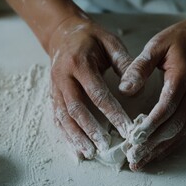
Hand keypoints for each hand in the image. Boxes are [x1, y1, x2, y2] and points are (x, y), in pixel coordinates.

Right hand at [49, 16, 133, 158]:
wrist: (62, 32)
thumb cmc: (90, 38)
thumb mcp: (110, 41)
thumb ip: (123, 62)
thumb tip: (134, 88)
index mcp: (79, 63)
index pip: (97, 93)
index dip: (112, 112)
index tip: (127, 128)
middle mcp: (63, 77)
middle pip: (76, 108)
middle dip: (90, 129)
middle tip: (105, 146)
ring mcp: (55, 87)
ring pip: (63, 116)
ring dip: (75, 136)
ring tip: (89, 153)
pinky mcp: (52, 95)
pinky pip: (56, 117)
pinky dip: (64, 135)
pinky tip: (74, 149)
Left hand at [119, 17, 185, 170]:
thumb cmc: (178, 40)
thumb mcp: (156, 45)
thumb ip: (139, 67)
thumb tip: (125, 89)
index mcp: (182, 78)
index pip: (167, 107)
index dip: (151, 125)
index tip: (135, 137)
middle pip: (173, 126)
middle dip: (152, 144)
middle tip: (133, 157)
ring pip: (179, 133)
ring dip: (160, 150)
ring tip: (140, 162)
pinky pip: (183, 131)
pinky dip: (169, 145)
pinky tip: (155, 154)